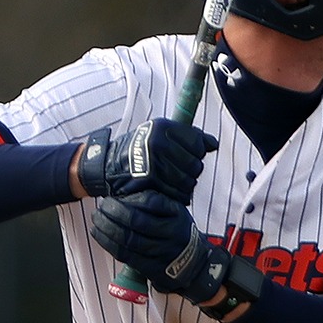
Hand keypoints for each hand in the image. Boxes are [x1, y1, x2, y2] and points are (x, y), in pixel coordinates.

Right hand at [77, 120, 218, 202]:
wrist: (108, 166)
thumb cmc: (139, 151)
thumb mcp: (160, 136)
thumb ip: (189, 138)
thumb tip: (214, 144)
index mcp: (163, 127)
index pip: (198, 144)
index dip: (197, 154)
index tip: (188, 157)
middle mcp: (159, 142)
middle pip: (195, 164)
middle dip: (191, 172)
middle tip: (178, 172)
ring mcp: (154, 161)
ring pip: (189, 180)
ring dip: (185, 185)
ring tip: (174, 182)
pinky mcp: (150, 180)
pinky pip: (177, 193)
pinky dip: (178, 196)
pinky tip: (170, 192)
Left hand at [90, 191, 235, 303]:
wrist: (195, 264)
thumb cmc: (178, 233)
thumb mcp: (176, 212)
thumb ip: (156, 203)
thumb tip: (124, 195)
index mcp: (177, 215)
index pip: (150, 202)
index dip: (128, 199)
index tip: (113, 196)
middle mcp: (171, 233)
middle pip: (136, 220)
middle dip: (113, 212)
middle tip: (101, 206)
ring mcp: (161, 252)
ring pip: (128, 238)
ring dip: (107, 227)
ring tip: (96, 219)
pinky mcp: (152, 268)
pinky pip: (125, 255)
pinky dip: (108, 243)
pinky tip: (98, 234)